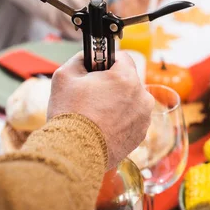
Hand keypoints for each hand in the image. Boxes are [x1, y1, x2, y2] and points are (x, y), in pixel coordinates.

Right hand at [47, 51, 153, 168]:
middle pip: (127, 80)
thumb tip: (88, 57)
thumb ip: (80, 59)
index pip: (122, 58)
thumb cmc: (70, 114)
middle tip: (91, 95)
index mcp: (127, 78)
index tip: (95, 70)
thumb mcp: (65, 76)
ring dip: (117, 102)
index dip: (106, 61)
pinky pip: (132, 119)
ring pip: (130, 100)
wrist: (75, 153)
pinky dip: (120, 120)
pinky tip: (103, 126)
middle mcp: (142, 96)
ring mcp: (144, 117)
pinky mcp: (141, 134)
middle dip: (112, 84)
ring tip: (96, 114)